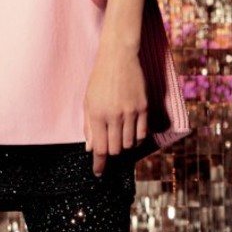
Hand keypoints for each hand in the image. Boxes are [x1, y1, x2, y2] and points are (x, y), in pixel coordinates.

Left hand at [83, 43, 148, 175]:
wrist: (119, 58)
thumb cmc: (100, 79)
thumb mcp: (88, 101)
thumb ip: (89, 126)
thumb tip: (90, 148)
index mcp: (97, 115)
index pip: (99, 148)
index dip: (99, 164)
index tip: (98, 173)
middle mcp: (114, 116)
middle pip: (115, 149)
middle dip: (111, 153)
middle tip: (108, 148)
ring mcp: (131, 112)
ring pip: (129, 143)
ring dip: (123, 145)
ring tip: (119, 138)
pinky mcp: (143, 108)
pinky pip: (142, 133)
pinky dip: (136, 139)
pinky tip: (132, 135)